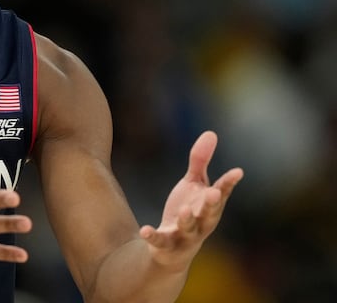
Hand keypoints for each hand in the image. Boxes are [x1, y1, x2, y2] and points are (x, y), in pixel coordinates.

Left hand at [140, 131, 242, 268]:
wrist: (172, 249)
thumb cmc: (188, 211)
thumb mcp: (193, 185)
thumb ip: (200, 161)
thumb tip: (211, 132)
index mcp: (209, 207)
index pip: (222, 194)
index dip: (229, 183)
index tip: (237, 171)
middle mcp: (201, 222)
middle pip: (209, 214)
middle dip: (212, 204)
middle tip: (214, 194)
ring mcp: (185, 236)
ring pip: (188, 228)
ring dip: (187, 220)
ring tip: (184, 210)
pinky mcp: (166, 245)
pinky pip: (160, 241)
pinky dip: (153, 236)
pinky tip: (144, 230)